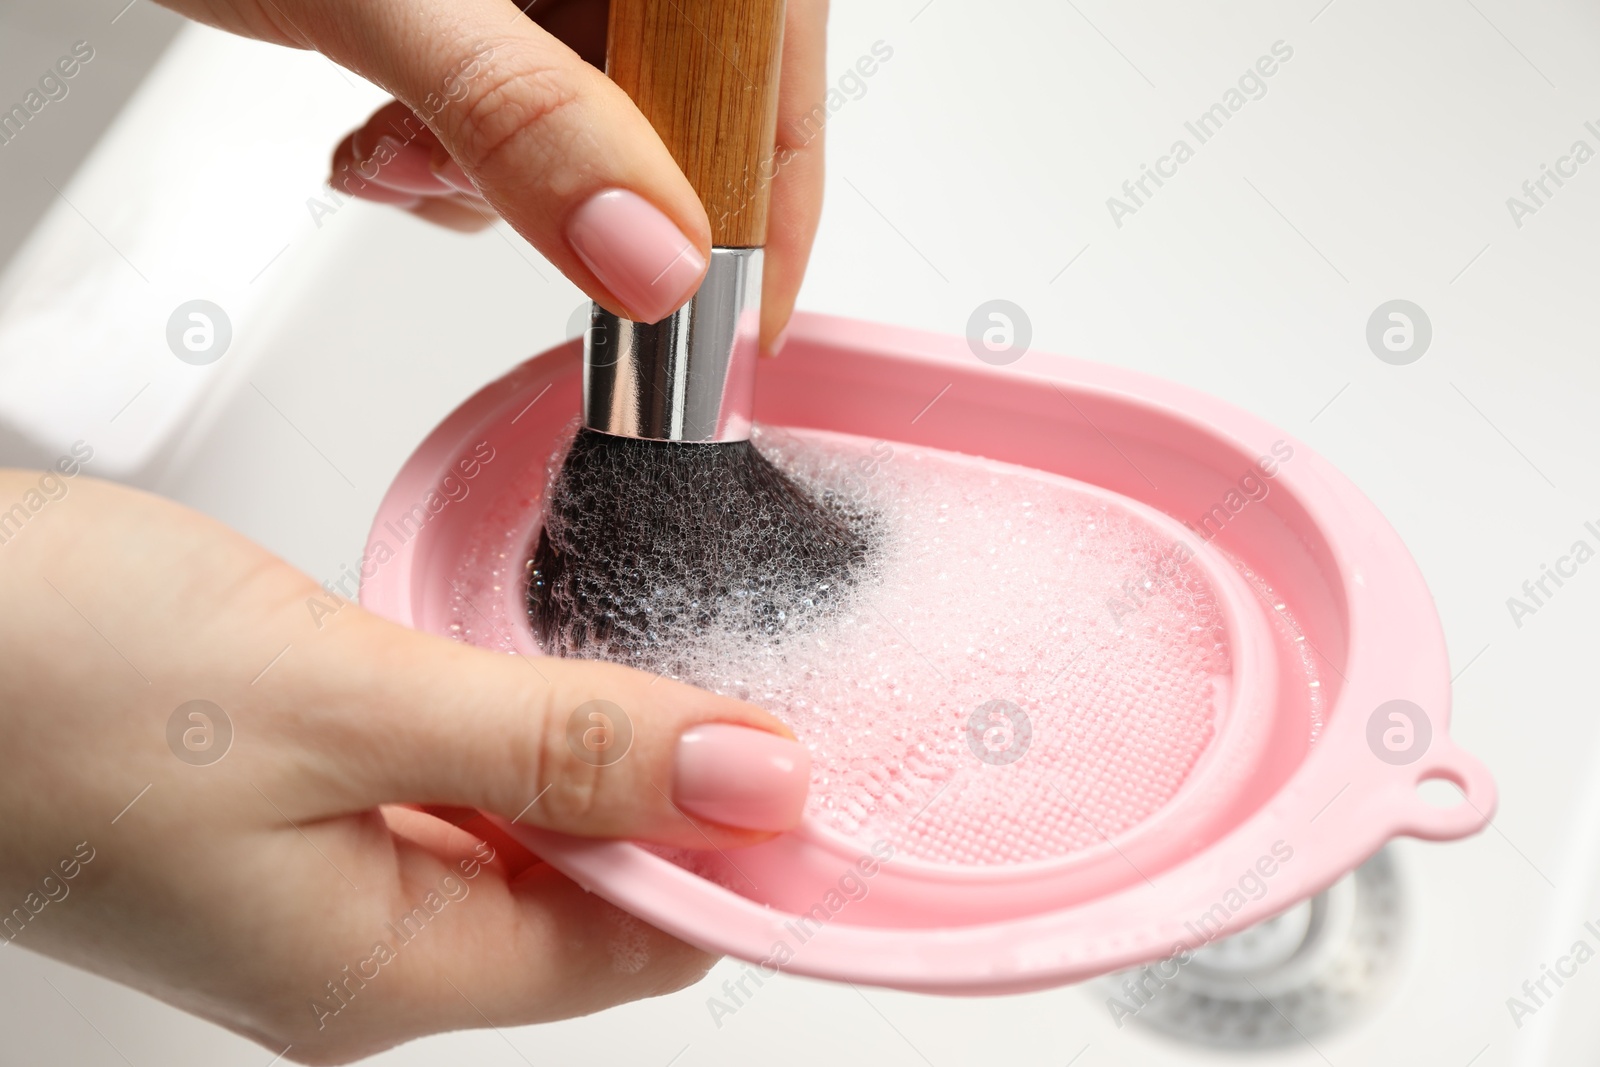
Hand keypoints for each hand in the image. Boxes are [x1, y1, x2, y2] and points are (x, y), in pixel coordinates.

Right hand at [0, 470, 809, 1062]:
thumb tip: (749, 781)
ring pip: (525, 835)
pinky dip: (517, 729)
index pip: (631, 945)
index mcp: (378, 969)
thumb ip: (559, 744)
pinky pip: (453, 786)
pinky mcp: (287, 799)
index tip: (810, 749)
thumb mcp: (344, 701)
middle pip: (586, 898)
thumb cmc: (38, 678)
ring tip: (671, 656)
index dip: (733, 854)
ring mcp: (315, 877)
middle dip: (678, 800)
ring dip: (602, 755)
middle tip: (756, 676)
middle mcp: (354, 948)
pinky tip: (540, 665)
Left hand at [157, 0, 826, 349]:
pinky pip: (532, 122)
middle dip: (579, 190)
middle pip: (683, 106)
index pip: (768, 61)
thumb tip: (646, 256)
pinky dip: (460, 165)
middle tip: (484, 192)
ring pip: (598, 132)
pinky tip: (387, 133)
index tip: (735, 314)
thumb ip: (522, 118)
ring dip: (495, 184)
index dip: (770, 193)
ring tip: (395, 145)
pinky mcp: (501, 11)